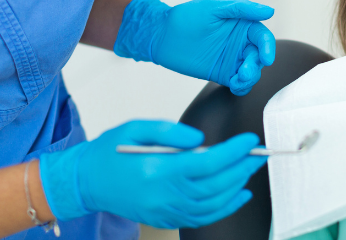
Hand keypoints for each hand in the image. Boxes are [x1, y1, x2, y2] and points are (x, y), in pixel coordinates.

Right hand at [39, 121, 266, 228]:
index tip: (250, 140)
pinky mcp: (165, 218)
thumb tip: (201, 139)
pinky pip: (201, 217)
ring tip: (252, 168)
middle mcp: (165, 196)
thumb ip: (171, 131)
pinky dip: (224, 208)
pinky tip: (238, 195)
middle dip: (242, 168)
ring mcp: (165, 211)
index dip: (234, 152)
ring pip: (212, 203)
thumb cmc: (110, 151)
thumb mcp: (138, 127)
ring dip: (237, 186)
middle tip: (259, 153)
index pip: (208, 163)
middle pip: (215, 185)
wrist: (86, 181)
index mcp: (159, 170)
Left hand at [114, 0, 275, 94]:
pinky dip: (242, 86)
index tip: (266, 57)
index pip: (262, 36)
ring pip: (252, 71)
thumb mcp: (215, 7)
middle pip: (259, 56)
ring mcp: (232, 59)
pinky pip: (239, 82)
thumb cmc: (188, 15)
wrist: (162, 36)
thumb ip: (242, 9)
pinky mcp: (223, 73)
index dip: (267, 46)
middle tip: (246, 71)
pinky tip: (235, 85)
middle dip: (257, 65)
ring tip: (238, 79)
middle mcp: (240, 42)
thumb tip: (270, 11)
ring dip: (251, 77)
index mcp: (242, 23)